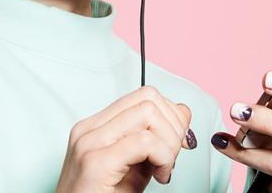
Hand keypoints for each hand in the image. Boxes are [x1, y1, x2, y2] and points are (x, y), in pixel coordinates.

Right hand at [55, 85, 197, 192]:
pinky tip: (160, 175)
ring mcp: (90, 143)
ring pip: (148, 112)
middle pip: (148, 98)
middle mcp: (89, 129)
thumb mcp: (133, 169)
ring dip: (169, 141)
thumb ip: (153, 143)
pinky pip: (144, 142)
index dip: (171, 113)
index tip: (180, 140)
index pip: (143, 95)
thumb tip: (182, 117)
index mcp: (95, 126)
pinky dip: (163, 156)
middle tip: (172, 156)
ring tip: (164, 167)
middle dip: (173, 125)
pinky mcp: (96, 162)